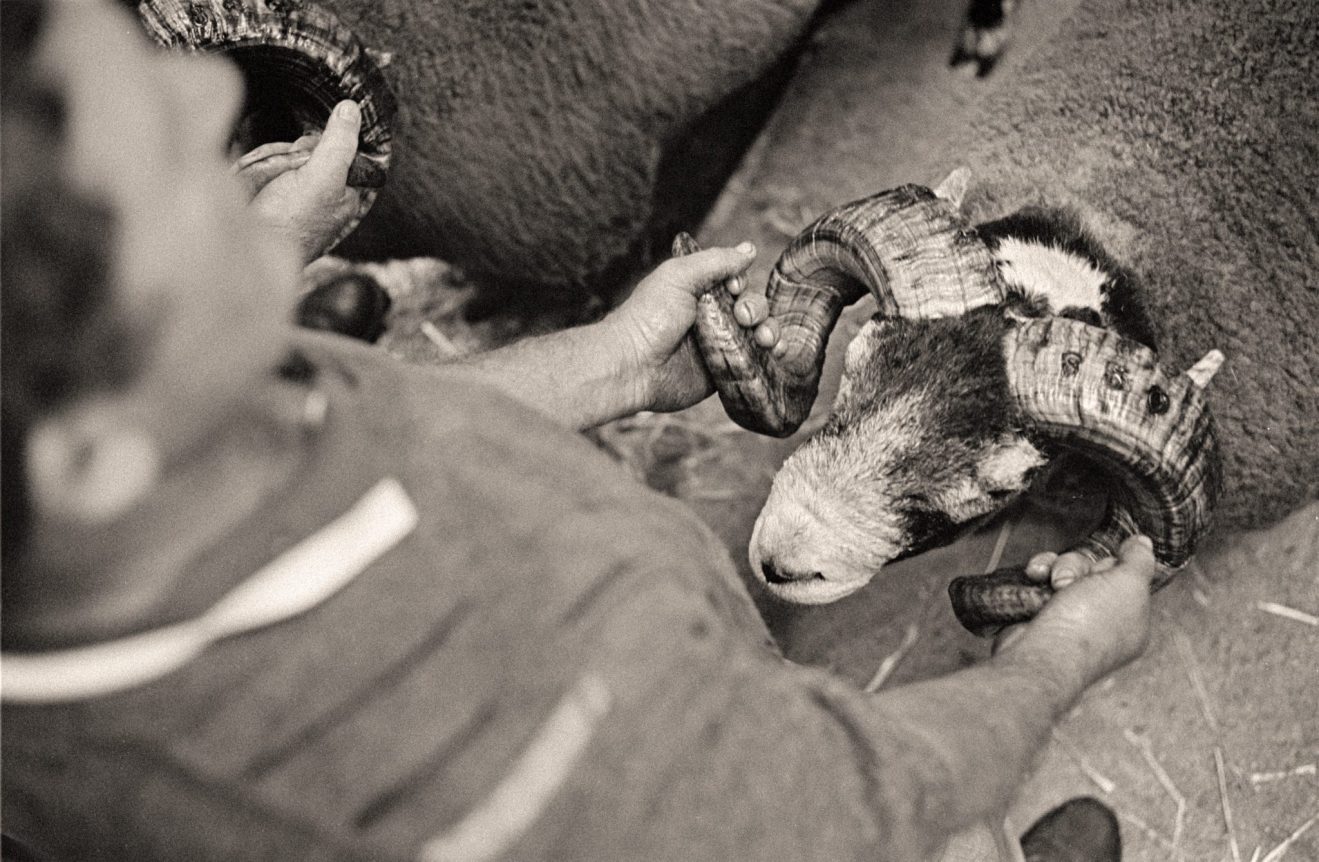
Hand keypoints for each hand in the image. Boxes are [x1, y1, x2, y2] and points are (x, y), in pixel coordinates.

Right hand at [242, 100, 365, 262]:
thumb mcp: (322, 178)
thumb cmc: (290, 224)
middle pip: (297, 150)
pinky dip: (247, 173)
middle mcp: (317, 194)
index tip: (303, 161)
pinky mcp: (261, 195)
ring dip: (263, 166)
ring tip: (262, 191)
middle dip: (283, 158)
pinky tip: (249, 192)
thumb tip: (352, 109)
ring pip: (272, 156)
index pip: (329, 148)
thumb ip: (339, 145)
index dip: (310, 149)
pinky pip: (252, 167)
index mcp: (342, 193)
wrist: (244, 251)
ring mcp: (286, 196)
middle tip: (280, 181)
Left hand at [605, 242, 778, 412]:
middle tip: (742, 317)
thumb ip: (715, 261)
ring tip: (765, 337)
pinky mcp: (724, 371)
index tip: (732, 288)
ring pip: (759, 333)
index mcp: (699, 292)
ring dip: (770, 330)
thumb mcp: (679, 276)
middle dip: (756, 308)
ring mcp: (719, 346)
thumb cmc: (649, 317)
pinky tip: (776, 351)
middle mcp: (712, 318)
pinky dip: (771, 355)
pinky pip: (755, 361)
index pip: (736, 282)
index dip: (741, 284)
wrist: (633, 365)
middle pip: (752, 307)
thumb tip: (749, 249)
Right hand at [993, 535, 1157, 691]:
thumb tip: (1144, 542)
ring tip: (1051, 584)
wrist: (1042, 654)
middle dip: (1079, 567)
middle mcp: (1101, 621)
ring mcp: (1069, 618)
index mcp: (1130, 620)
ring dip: (1057, 569)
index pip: (1125, 577)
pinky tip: (1034, 576)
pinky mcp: (1041, 614)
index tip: (1108, 572)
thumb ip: (1139, 560)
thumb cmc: (1090, 625)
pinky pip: (1041, 580)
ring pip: (1065, 571)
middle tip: (1072, 582)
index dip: (1114, 566)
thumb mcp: (1128, 585)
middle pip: (1092, 570)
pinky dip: (1038, 574)